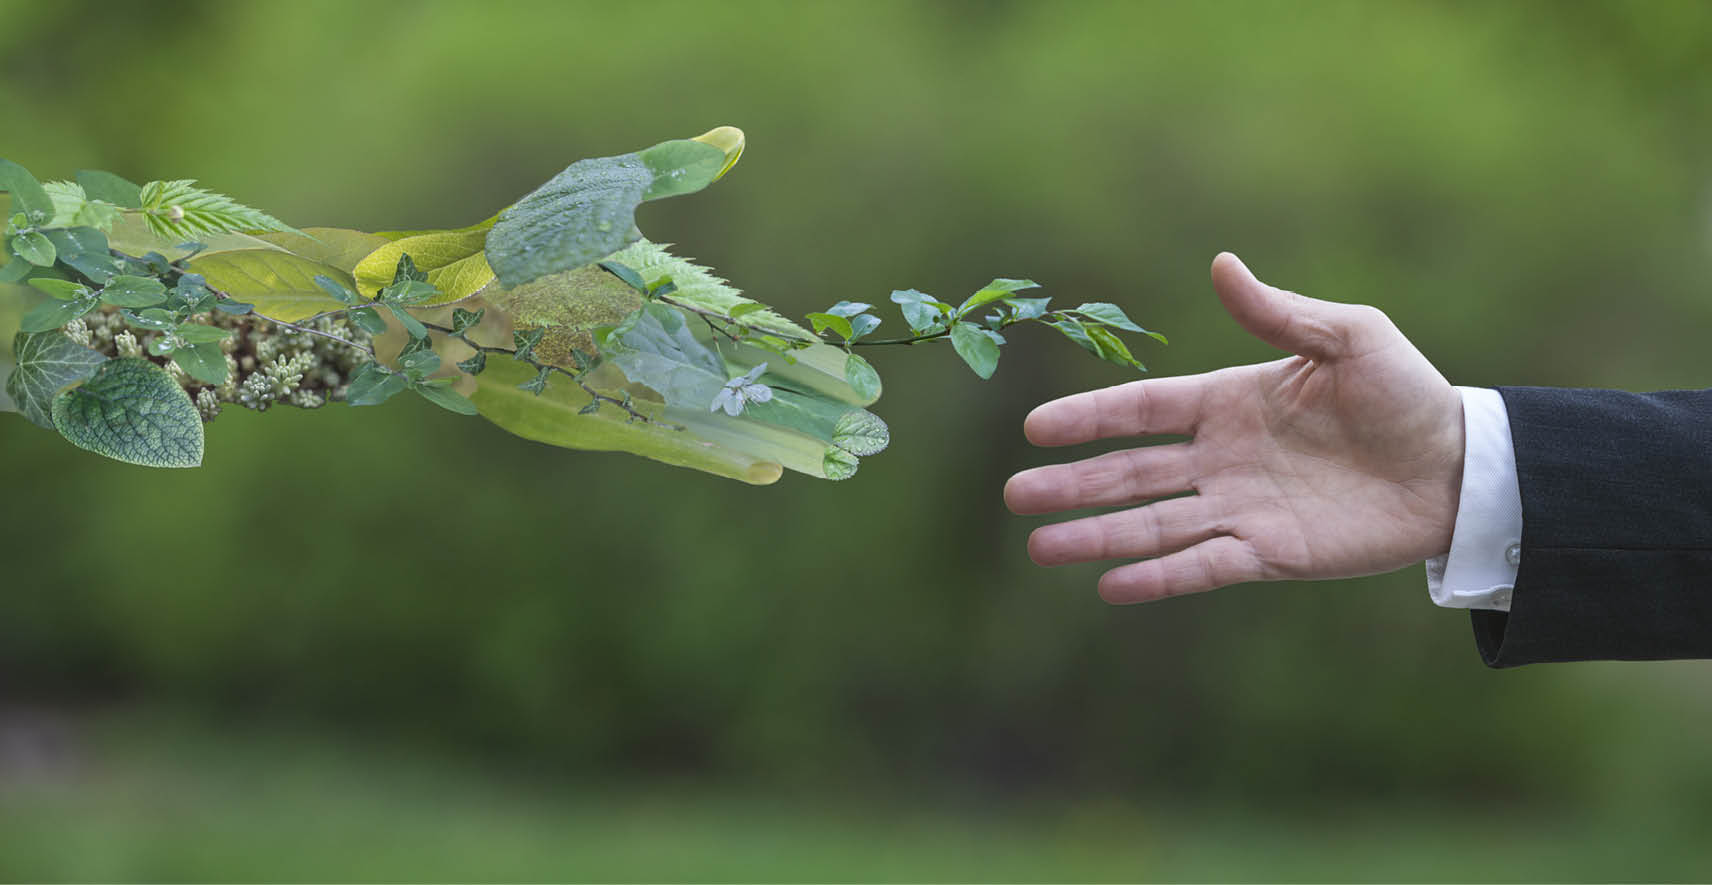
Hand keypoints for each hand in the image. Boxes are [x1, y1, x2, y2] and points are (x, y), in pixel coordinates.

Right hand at [1005, 253, 1464, 602]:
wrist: (1459, 467)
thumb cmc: (1406, 393)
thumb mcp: (1349, 337)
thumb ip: (1279, 313)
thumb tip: (1220, 264)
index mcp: (1229, 401)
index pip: (1144, 410)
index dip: (1090, 417)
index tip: (1036, 428)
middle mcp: (1222, 458)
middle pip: (1130, 472)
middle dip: (1072, 484)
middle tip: (1016, 495)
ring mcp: (1240, 508)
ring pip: (1153, 524)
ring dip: (1097, 536)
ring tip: (1040, 548)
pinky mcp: (1270, 554)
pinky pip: (1203, 565)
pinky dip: (1159, 577)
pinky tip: (1110, 587)